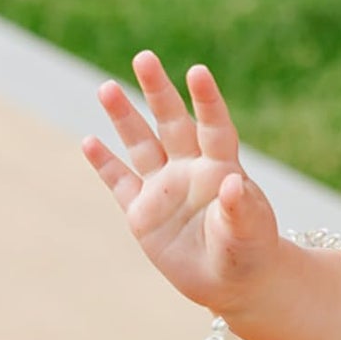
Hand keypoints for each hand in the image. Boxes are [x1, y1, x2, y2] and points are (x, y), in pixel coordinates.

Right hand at [83, 51, 281, 315]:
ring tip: (107, 87)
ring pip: (141, 145)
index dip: (206, 101)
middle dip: (158, 92)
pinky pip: (120, 182)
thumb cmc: (251, 252)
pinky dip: (105, 164)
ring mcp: (164, 188)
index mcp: (222, 168)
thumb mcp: (248, 232)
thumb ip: (240, 209)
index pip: (214, 127)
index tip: (197, 72)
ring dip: (125, 117)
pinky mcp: (142, 213)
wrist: (235, 282)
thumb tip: (233, 184)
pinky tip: (89, 140)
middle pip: (172, 123)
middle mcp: (190, 170)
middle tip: (144, 57)